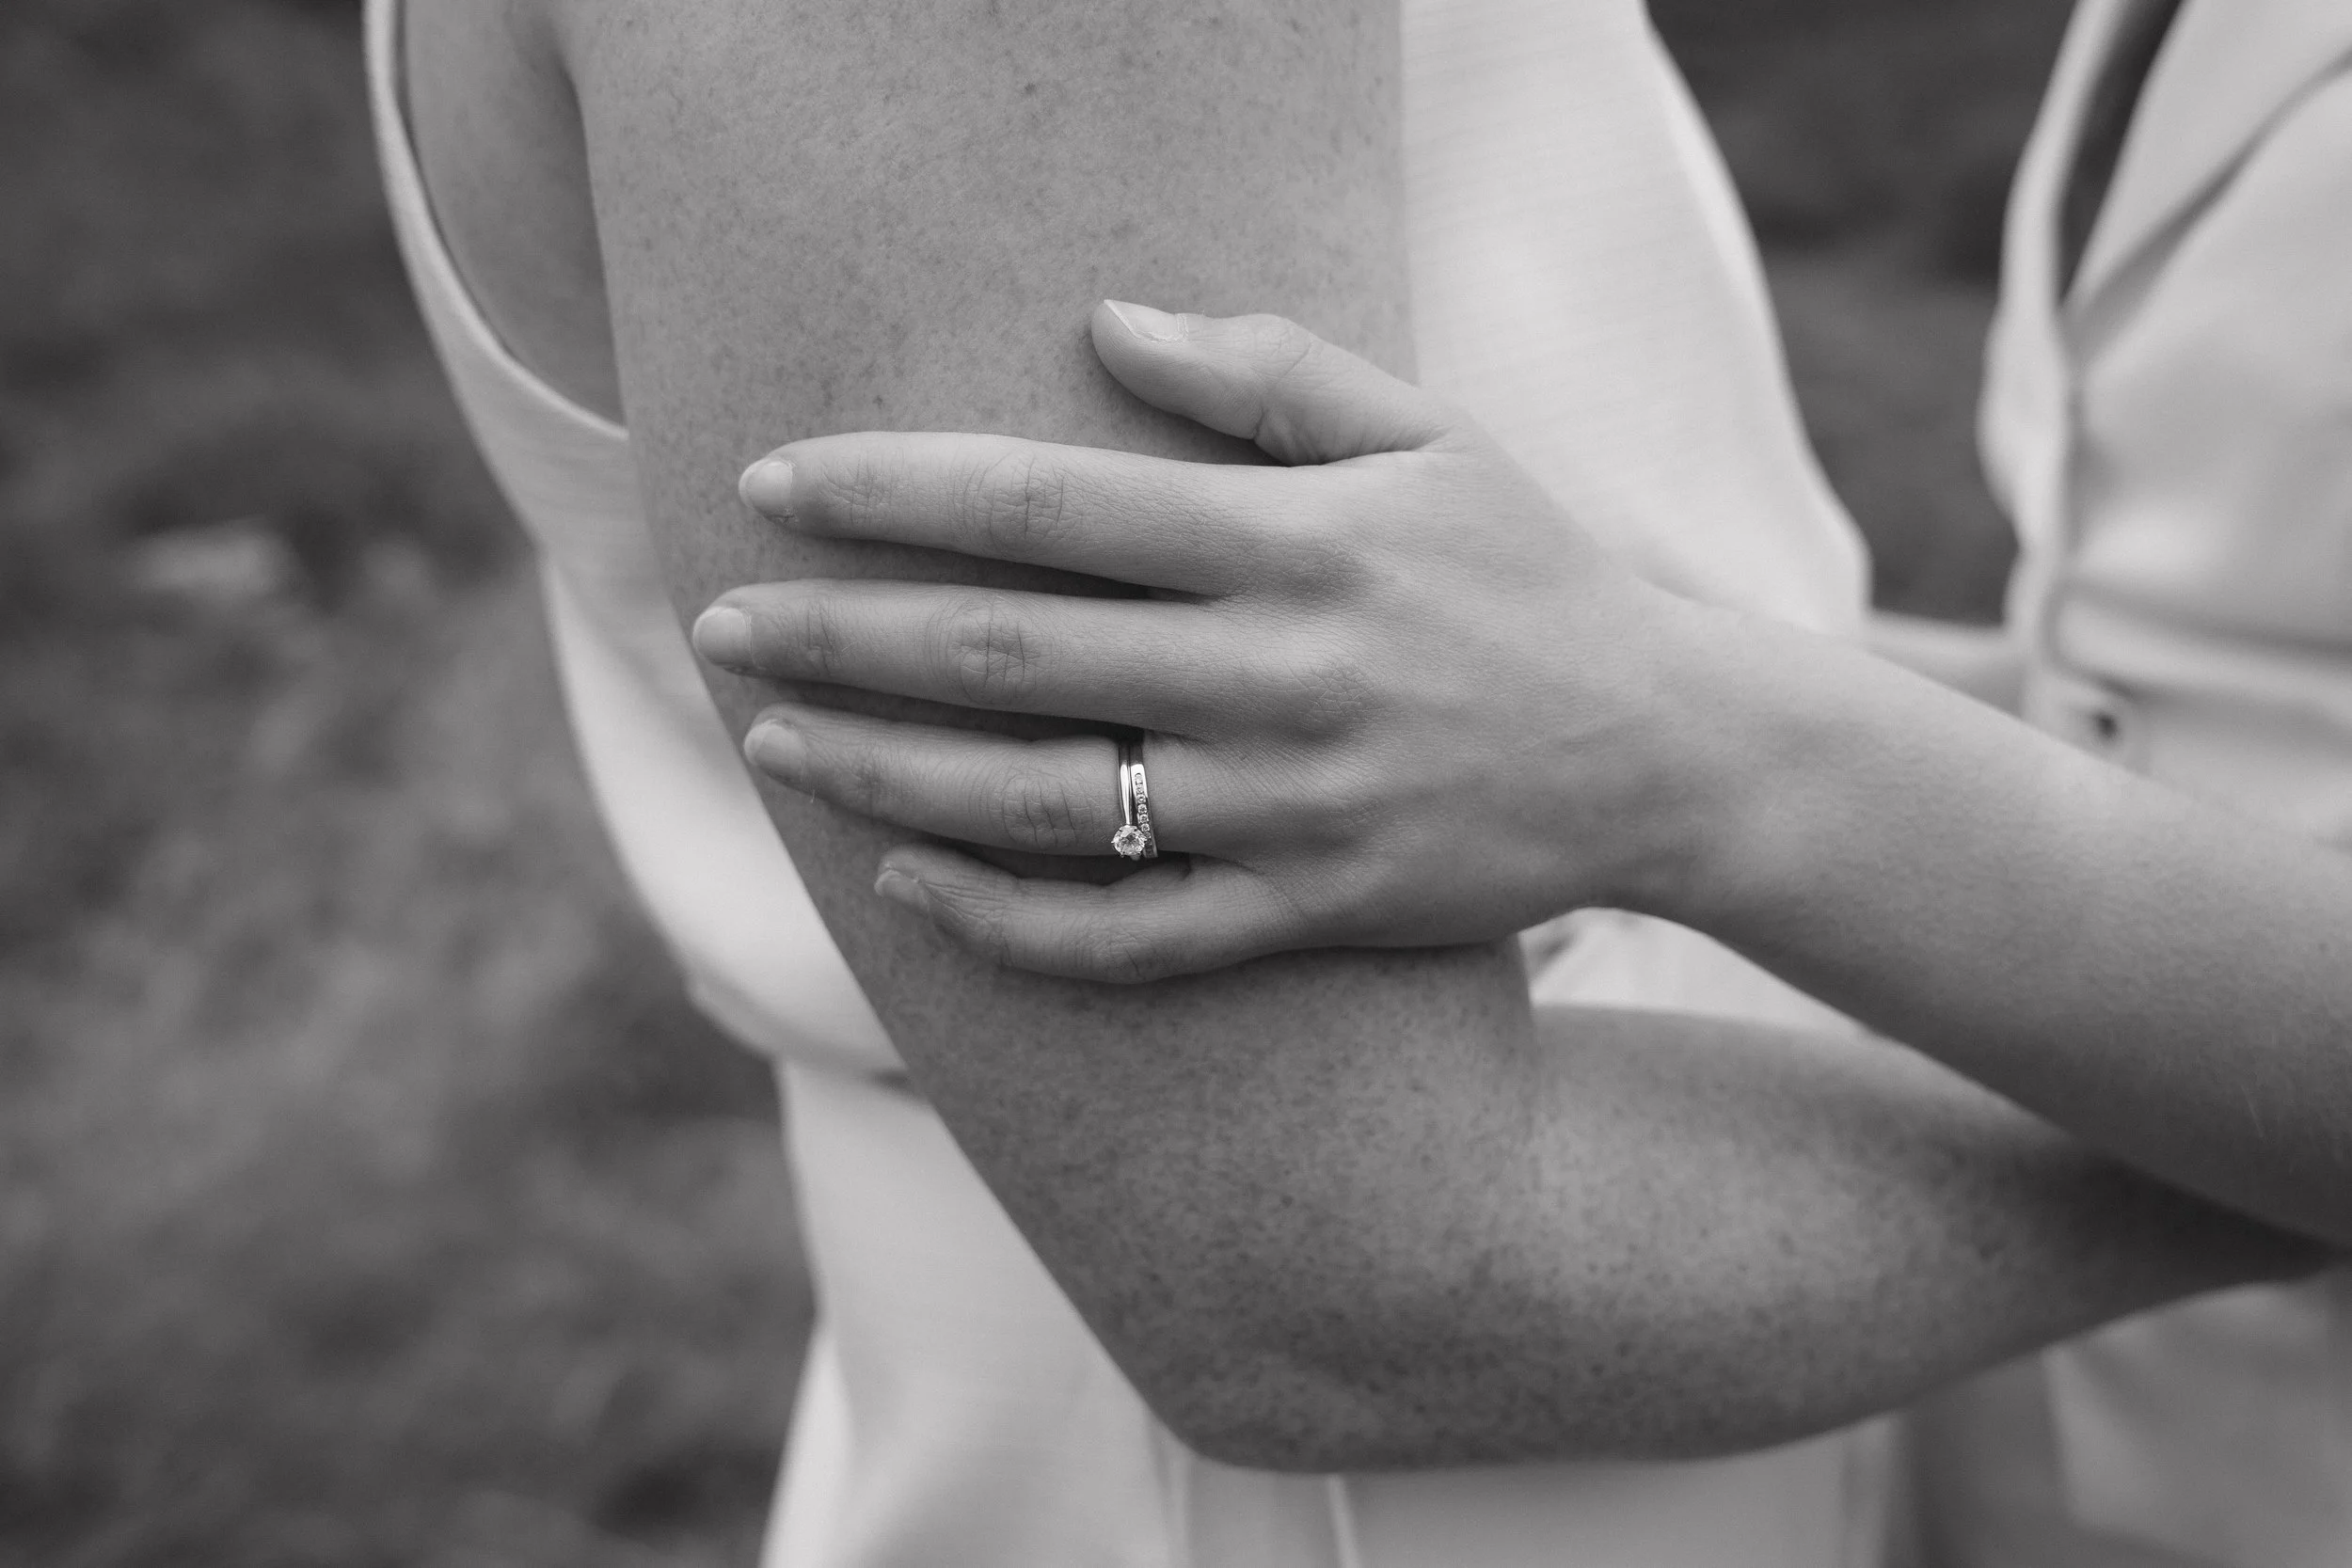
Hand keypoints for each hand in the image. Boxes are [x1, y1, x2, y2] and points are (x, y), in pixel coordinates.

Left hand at [693, 302, 1738, 979]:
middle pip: (1011, 659)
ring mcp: (1290, 809)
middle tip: (719, 624)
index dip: (891, 493)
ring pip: (1044, 807)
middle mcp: (1279, 677)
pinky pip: (1131, 938)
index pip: (1048, 506)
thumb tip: (1103, 320)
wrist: (1667, 753)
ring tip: (771, 744)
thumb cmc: (1529, 572)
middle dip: (840, 637)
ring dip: (887, 777)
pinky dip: (1008, 921)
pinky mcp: (1307, 912)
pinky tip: (907, 882)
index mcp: (1296, 543)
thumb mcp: (1431, 434)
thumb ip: (1268, 373)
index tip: (773, 485)